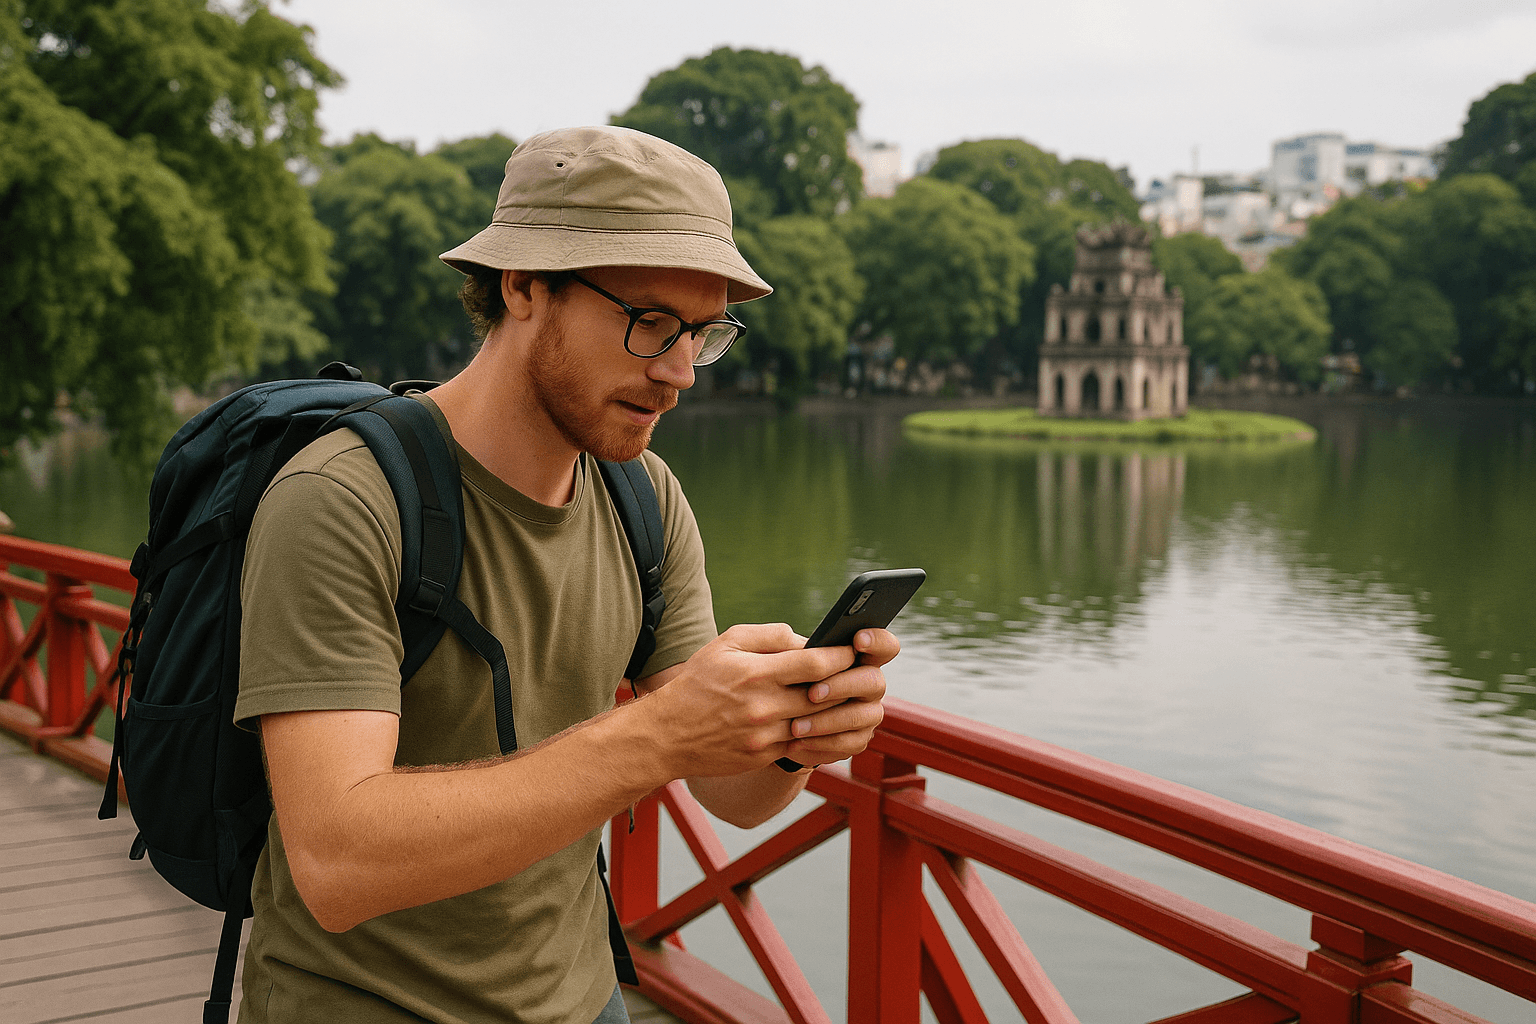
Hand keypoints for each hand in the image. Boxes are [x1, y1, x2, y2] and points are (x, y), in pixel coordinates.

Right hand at [633, 623, 856, 778]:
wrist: (668, 735)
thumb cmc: (698, 682)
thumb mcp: (726, 644)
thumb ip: (769, 636)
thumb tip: (807, 639)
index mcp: (756, 673)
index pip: (816, 663)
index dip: (841, 655)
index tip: (853, 649)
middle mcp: (764, 706)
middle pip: (824, 694)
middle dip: (845, 682)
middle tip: (858, 672)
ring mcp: (765, 736)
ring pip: (817, 722)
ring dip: (834, 709)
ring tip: (843, 695)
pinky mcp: (764, 756)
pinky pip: (802, 743)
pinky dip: (815, 731)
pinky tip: (820, 720)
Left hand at [779, 628, 897, 768]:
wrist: (780, 722)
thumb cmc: (789, 682)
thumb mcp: (792, 663)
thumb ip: (803, 654)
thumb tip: (799, 650)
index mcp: (860, 658)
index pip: (884, 646)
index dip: (877, 641)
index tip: (858, 640)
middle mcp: (870, 684)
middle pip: (874, 681)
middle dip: (842, 686)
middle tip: (811, 694)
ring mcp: (868, 713)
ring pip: (862, 716)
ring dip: (827, 721)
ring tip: (795, 726)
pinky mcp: (858, 739)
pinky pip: (849, 743)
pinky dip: (822, 743)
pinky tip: (798, 742)